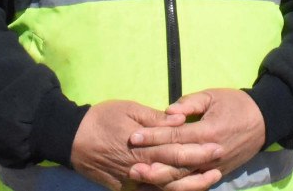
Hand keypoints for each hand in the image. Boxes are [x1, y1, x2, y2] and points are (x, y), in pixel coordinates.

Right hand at [71, 100, 209, 189]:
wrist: (72, 139)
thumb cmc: (102, 118)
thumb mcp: (129, 110)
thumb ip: (156, 118)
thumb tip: (179, 119)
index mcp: (145, 147)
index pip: (177, 151)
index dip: (199, 151)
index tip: (218, 147)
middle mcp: (141, 168)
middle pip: (176, 172)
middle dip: (199, 169)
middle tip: (220, 164)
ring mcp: (133, 182)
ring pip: (166, 188)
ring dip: (189, 185)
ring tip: (208, 179)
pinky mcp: (125, 188)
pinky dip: (167, 190)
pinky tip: (182, 187)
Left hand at [127, 89, 265, 190]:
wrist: (264, 121)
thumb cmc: (236, 104)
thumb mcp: (213, 95)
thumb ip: (189, 103)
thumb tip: (168, 113)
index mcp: (208, 131)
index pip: (175, 137)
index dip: (153, 137)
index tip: (133, 137)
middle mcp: (209, 154)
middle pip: (176, 163)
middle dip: (152, 164)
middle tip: (129, 164)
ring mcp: (214, 167)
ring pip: (184, 179)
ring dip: (161, 180)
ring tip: (141, 178)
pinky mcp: (217, 174)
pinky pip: (194, 184)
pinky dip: (177, 187)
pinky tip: (160, 187)